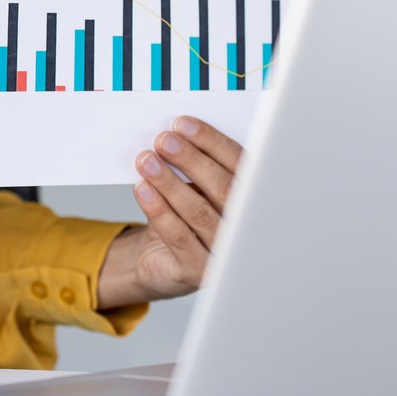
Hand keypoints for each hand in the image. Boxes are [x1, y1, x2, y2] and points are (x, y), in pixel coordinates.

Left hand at [95, 116, 241, 306]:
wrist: (162, 262)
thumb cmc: (184, 218)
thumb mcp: (195, 189)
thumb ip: (195, 168)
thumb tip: (176, 136)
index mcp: (253, 200)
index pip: (240, 166)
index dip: (212, 142)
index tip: (184, 124)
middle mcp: (247, 228)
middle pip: (223, 189)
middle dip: (192, 160)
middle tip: (164, 140)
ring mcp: (225, 253)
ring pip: (199, 212)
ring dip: (170, 182)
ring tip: (146, 161)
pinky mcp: (198, 270)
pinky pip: (178, 236)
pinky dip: (158, 210)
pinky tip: (143, 189)